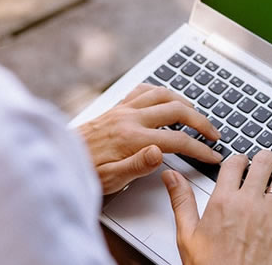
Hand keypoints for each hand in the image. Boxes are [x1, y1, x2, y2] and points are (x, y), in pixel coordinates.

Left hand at [78, 83, 221, 193]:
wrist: (58, 157)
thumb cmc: (83, 171)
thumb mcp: (110, 179)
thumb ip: (137, 165)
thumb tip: (159, 152)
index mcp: (132, 139)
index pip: (177, 140)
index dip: (200, 148)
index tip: (212, 155)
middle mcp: (130, 118)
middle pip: (177, 110)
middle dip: (201, 121)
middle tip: (213, 133)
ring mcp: (123, 109)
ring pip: (163, 94)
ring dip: (185, 102)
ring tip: (196, 114)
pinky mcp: (116, 107)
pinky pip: (143, 90)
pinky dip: (159, 92)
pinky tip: (165, 98)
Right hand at [163, 149, 271, 264]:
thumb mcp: (187, 235)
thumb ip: (181, 201)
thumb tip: (171, 176)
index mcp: (223, 201)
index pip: (234, 163)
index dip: (238, 159)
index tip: (240, 162)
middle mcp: (249, 203)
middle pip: (262, 163)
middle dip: (264, 159)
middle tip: (264, 162)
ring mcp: (271, 216)